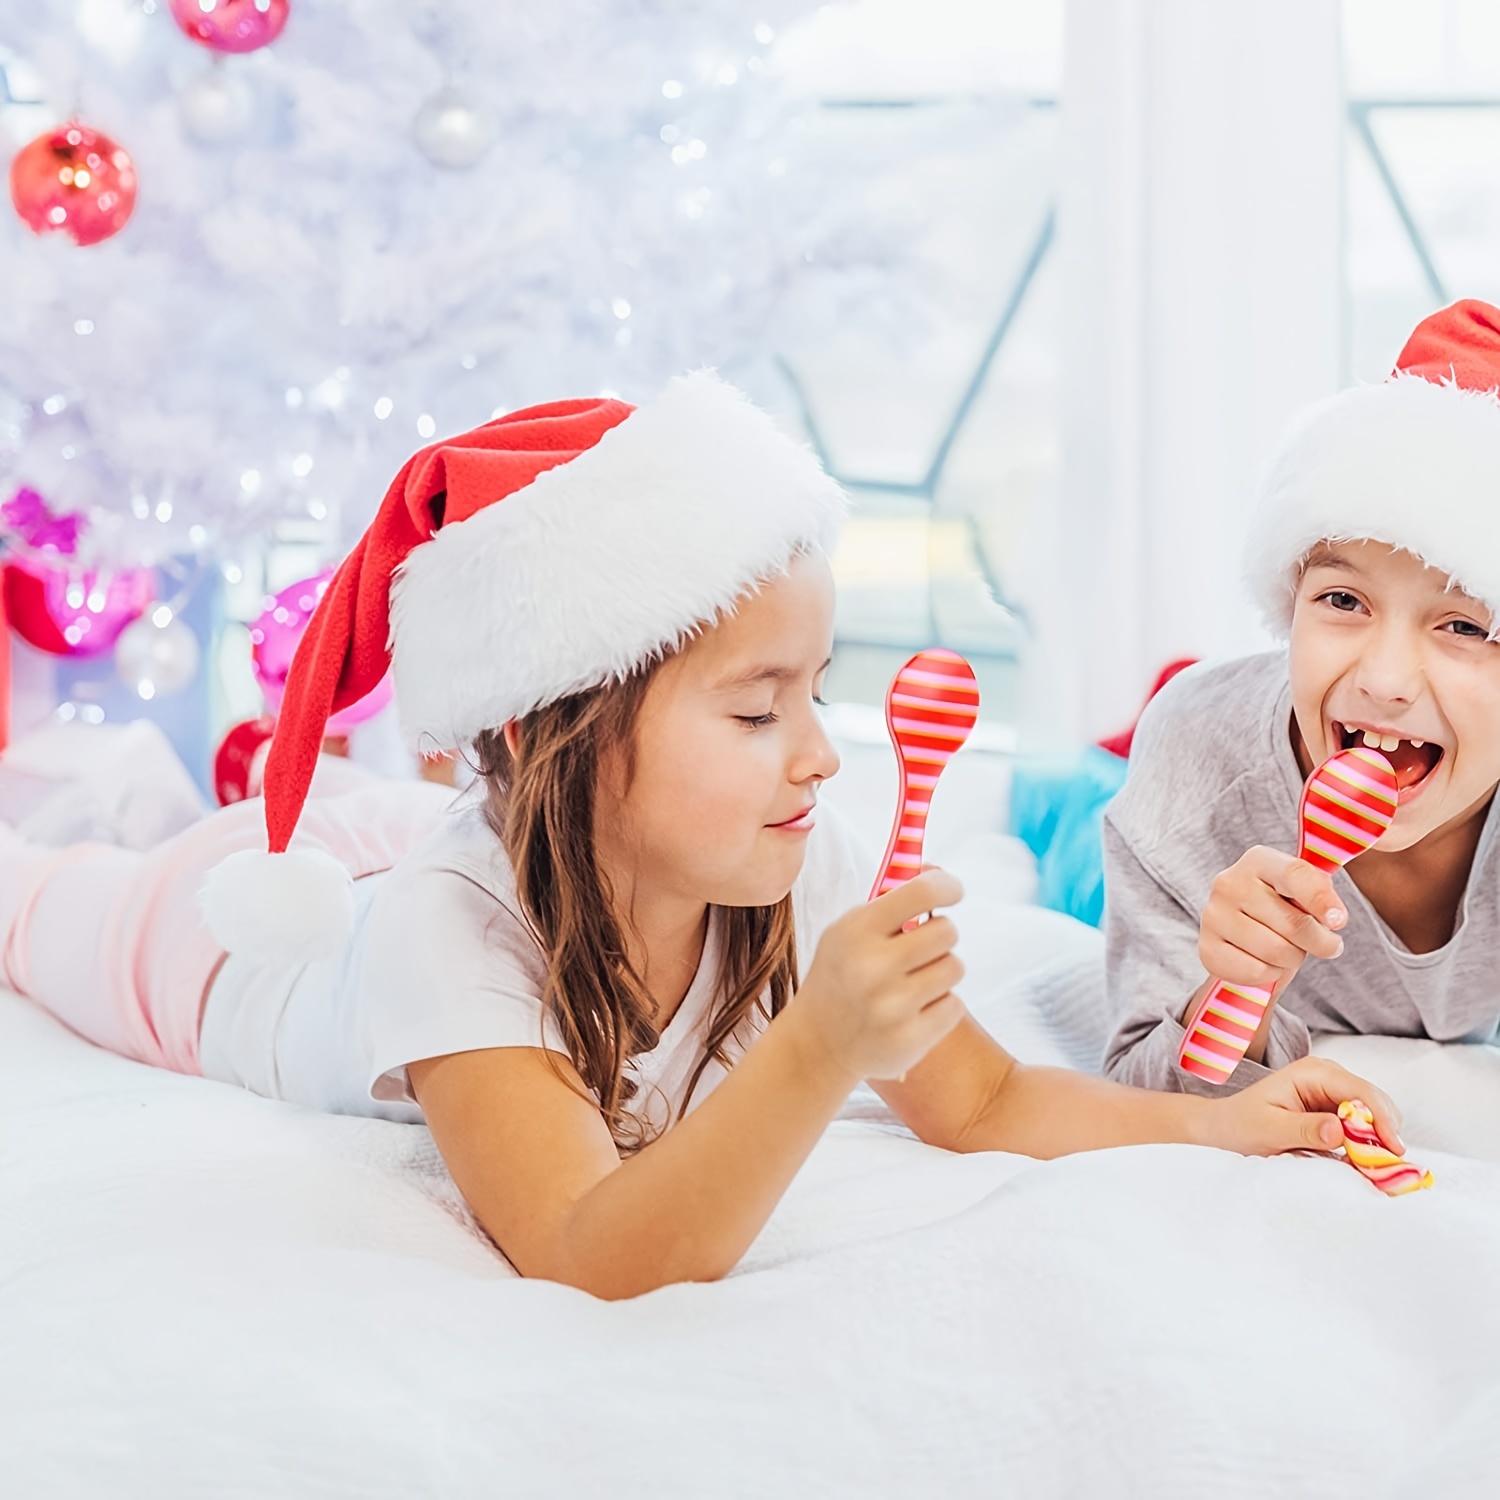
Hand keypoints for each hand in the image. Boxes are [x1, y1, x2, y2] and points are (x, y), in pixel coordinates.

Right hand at [794, 868, 966, 1083]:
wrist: (817, 1045)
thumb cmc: (841, 976)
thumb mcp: (849, 931)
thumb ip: (890, 902)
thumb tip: (937, 872)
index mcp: (856, 931)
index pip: (921, 892)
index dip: (947, 885)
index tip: (953, 891)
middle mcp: (873, 967)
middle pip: (947, 930)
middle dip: (939, 935)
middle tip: (920, 948)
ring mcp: (892, 1007)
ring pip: (955, 967)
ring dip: (940, 971)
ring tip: (913, 981)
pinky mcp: (910, 1039)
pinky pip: (954, 1005)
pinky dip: (940, 1005)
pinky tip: (913, 1011)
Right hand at [1197, 846, 1346, 1002]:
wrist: (1243, 934)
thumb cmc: (1282, 908)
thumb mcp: (1303, 892)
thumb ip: (1320, 893)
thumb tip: (1334, 918)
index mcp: (1258, 860)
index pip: (1295, 874)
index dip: (1322, 899)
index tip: (1340, 922)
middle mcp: (1229, 883)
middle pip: (1292, 923)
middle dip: (1319, 942)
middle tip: (1325, 944)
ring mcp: (1213, 916)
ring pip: (1276, 951)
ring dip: (1293, 959)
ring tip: (1288, 950)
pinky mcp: (1207, 949)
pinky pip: (1256, 972)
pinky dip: (1270, 975)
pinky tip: (1266, 963)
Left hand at [1203, 1056, 1404, 1157]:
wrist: (1225, 1129)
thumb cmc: (1241, 1125)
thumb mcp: (1269, 1129)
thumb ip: (1305, 1129)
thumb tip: (1340, 1129)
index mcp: (1312, 1072)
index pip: (1360, 1090)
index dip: (1381, 1119)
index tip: (1393, 1150)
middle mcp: (1329, 1077)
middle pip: (1375, 1102)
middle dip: (1384, 1132)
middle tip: (1385, 1166)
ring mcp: (1335, 1094)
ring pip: (1375, 1116)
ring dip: (1379, 1141)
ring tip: (1372, 1167)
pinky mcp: (1337, 1112)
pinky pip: (1365, 1128)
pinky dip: (1369, 1146)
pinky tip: (1361, 1163)